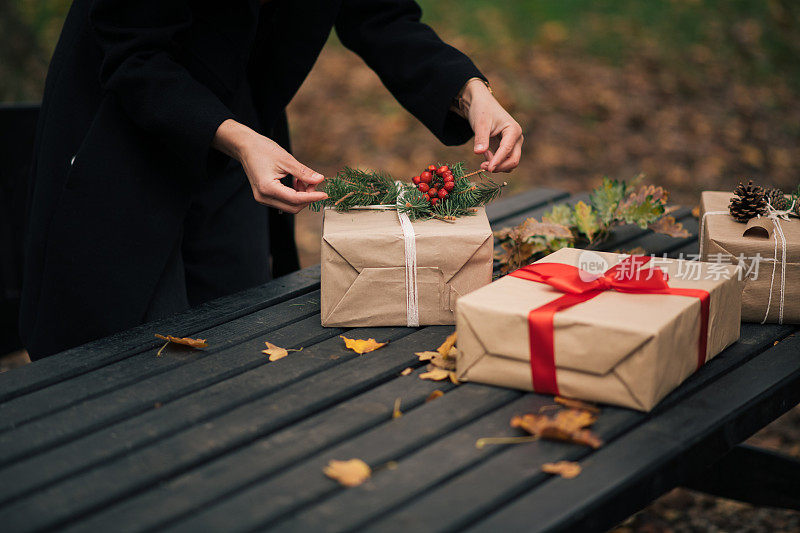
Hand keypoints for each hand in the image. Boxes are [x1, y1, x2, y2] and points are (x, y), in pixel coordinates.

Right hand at [212, 119, 327, 212]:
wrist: (245, 147)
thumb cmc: (262, 149)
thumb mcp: (286, 159)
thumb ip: (303, 172)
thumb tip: (320, 180)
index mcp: (267, 188)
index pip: (295, 199)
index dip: (312, 197)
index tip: (325, 194)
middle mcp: (263, 197)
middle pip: (293, 207)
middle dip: (307, 197)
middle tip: (313, 182)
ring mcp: (263, 198)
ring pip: (289, 206)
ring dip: (301, 196)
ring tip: (303, 179)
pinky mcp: (264, 196)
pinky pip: (283, 201)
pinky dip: (294, 194)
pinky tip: (296, 181)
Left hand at [459, 79, 523, 172]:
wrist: (481, 104)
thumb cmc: (482, 111)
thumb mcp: (480, 123)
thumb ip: (481, 138)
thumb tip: (479, 153)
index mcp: (513, 130)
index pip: (508, 150)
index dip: (498, 161)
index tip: (488, 168)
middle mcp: (517, 138)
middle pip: (514, 160)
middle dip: (499, 166)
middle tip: (482, 166)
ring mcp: (513, 144)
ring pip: (510, 163)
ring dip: (498, 166)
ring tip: (483, 157)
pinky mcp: (507, 147)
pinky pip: (505, 161)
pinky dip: (496, 163)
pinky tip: (486, 155)